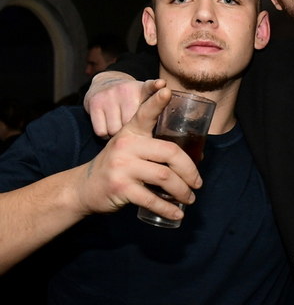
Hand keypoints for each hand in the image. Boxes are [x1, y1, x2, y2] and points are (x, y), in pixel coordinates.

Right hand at [74, 85, 201, 220]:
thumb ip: (154, 146)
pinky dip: (168, 208)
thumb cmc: (118, 166)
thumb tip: (196, 157)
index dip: (156, 101)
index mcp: (131, 133)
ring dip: (182, 191)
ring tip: (189, 198)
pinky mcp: (120, 188)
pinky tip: (177, 213)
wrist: (84, 187)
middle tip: (198, 183)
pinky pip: (151, 199)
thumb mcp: (130, 148)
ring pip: (165, 177)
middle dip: (190, 171)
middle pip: (170, 153)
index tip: (167, 90)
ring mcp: (122, 167)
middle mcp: (126, 146)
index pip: (145, 113)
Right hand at [84, 72, 161, 137]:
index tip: (161, 84)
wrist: (105, 84)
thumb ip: (158, 108)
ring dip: (118, 134)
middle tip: (131, 127)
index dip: (156, 86)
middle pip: (132, 123)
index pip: (150, 86)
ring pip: (116, 130)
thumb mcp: (146, 97)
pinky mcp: (95, 103)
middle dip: (132, 130)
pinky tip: (108, 126)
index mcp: (143, 89)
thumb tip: (172, 129)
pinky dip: (105, 134)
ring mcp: (109, 96)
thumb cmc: (131, 98)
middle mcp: (126, 90)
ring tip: (120, 125)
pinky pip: (101, 131)